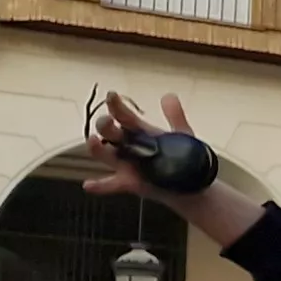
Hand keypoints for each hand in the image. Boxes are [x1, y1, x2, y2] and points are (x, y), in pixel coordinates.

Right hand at [79, 90, 197, 199]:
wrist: (191, 182)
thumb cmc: (181, 155)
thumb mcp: (181, 134)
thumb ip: (175, 117)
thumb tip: (169, 96)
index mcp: (138, 131)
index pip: (123, 115)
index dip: (116, 105)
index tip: (112, 95)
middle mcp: (127, 145)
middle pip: (110, 133)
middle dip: (105, 125)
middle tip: (107, 120)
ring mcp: (125, 164)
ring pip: (104, 154)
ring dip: (96, 148)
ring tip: (93, 140)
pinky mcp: (128, 182)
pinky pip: (111, 184)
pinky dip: (99, 186)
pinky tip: (88, 185)